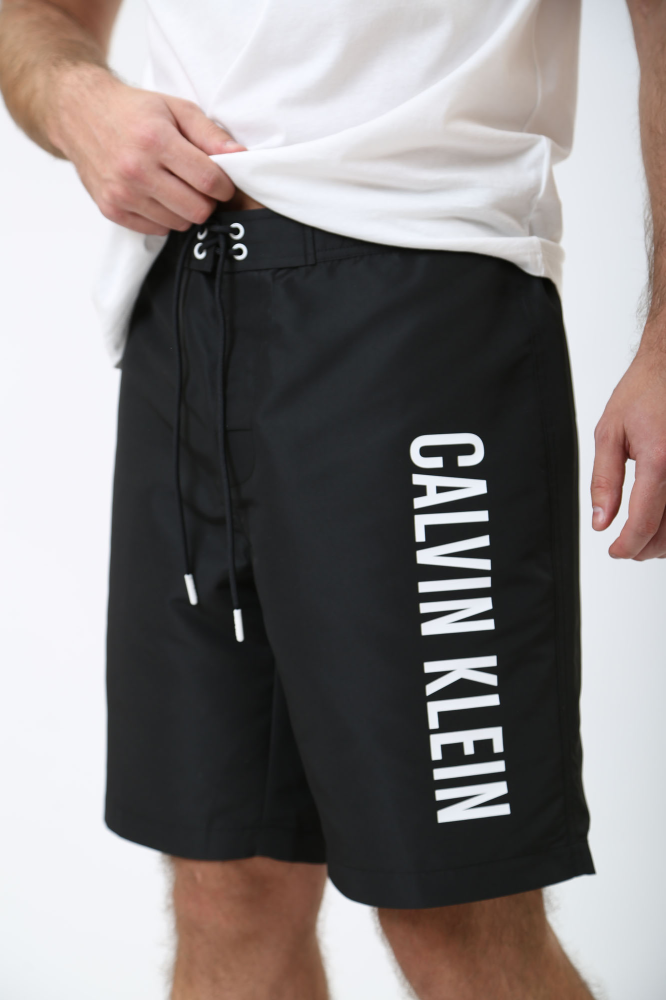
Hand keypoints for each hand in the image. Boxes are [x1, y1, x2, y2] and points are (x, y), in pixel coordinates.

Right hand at [48, 64, 244, 234]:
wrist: (80, 114)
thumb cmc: (133, 111)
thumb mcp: (176, 108)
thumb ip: (210, 133)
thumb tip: (240, 156)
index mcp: (155, 140)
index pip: (209, 181)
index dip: (225, 186)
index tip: (223, 182)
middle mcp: (136, 170)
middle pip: (197, 210)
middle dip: (207, 200)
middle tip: (199, 185)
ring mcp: (121, 193)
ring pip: (179, 224)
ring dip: (185, 209)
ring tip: (175, 186)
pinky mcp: (111, 209)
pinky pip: (157, 230)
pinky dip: (163, 217)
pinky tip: (156, 195)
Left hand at [591, 342, 665, 558]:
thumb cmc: (645, 392)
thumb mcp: (610, 433)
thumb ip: (604, 481)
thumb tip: (601, 521)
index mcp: (660, 458)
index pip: (644, 521)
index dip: (627, 545)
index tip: (615, 552)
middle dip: (645, 549)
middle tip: (626, 550)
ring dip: (665, 543)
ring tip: (644, 542)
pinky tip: (664, 525)